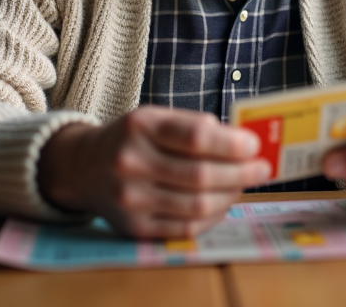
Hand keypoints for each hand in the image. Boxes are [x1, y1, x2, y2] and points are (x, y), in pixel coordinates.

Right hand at [37, 106, 270, 237]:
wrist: (83, 167)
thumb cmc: (131, 138)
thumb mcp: (156, 118)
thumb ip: (195, 127)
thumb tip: (243, 142)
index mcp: (140, 126)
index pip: (195, 137)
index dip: (231, 144)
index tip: (255, 145)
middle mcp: (130, 162)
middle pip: (200, 175)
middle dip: (240, 173)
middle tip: (262, 168)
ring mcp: (130, 199)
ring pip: (196, 205)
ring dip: (230, 196)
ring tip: (243, 184)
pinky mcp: (134, 227)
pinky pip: (185, 227)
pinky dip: (212, 216)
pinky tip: (223, 203)